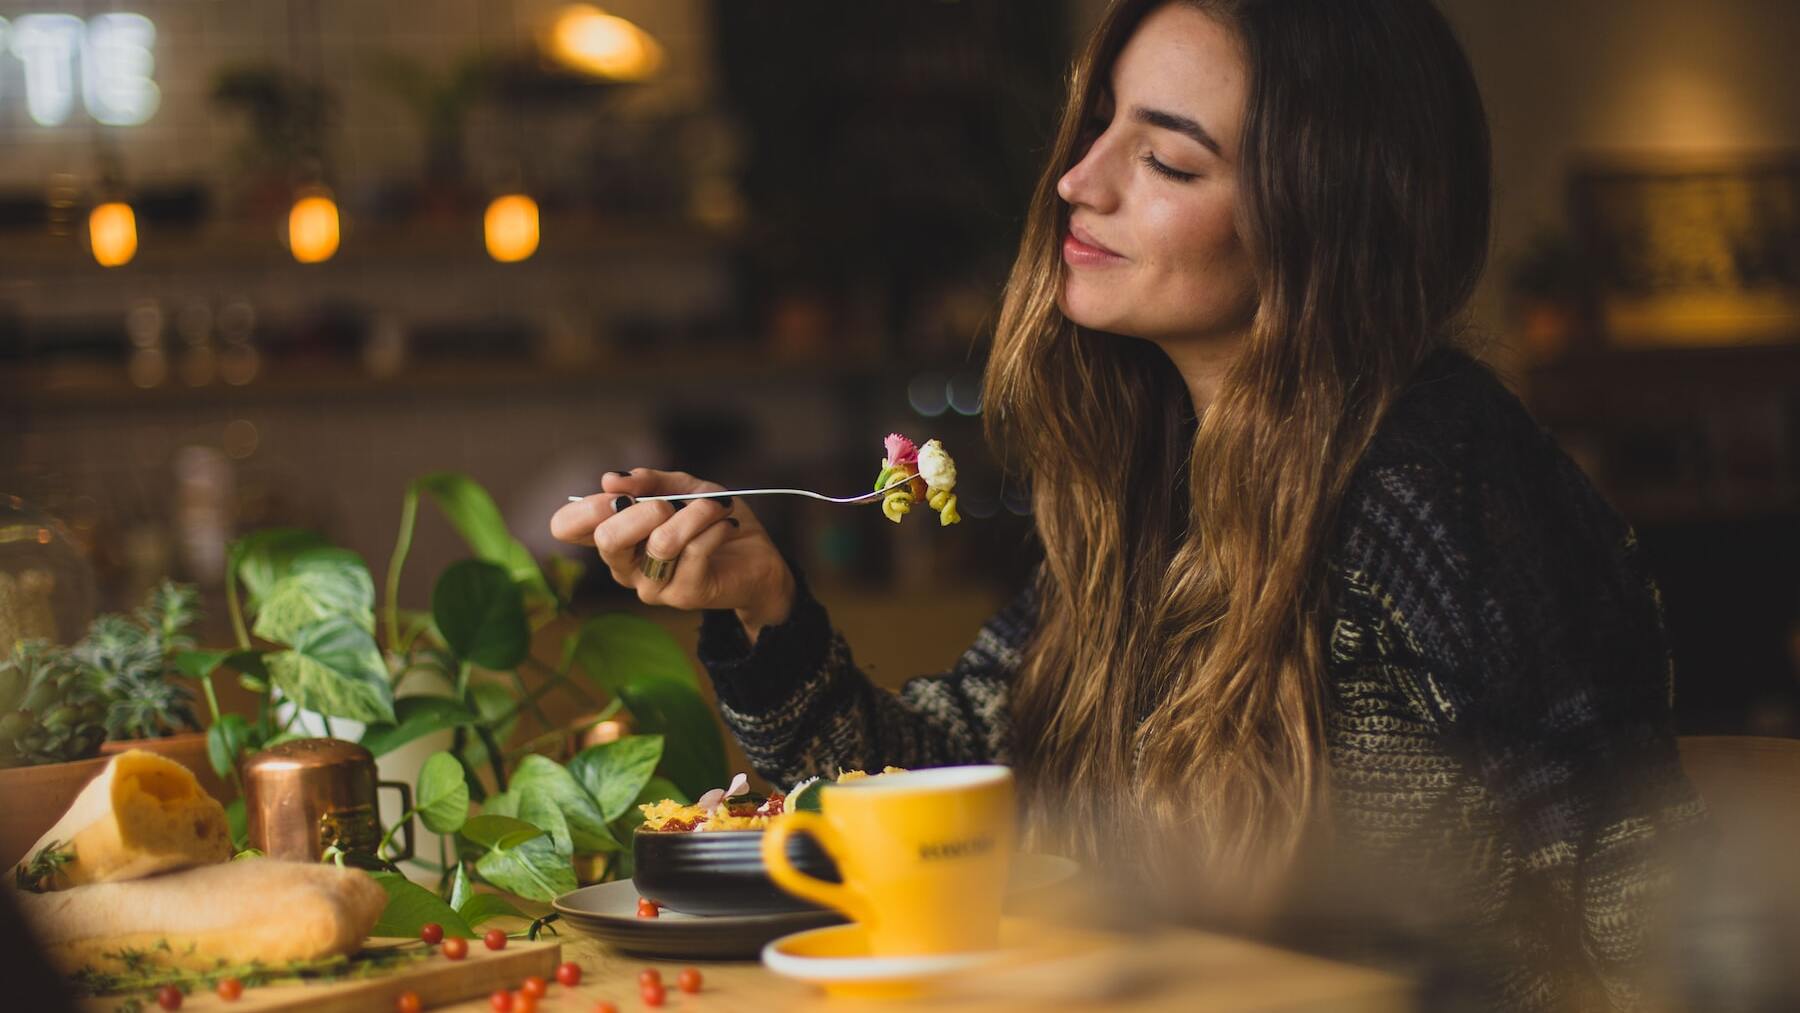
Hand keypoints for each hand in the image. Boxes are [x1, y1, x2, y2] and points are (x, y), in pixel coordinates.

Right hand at [549, 469, 795, 632]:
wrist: (758, 558)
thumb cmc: (712, 521)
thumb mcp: (682, 489)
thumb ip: (649, 481)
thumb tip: (611, 479)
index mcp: (614, 537)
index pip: (566, 527)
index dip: (586, 506)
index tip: (619, 493)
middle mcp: (624, 566)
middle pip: (607, 538)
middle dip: (643, 509)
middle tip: (670, 503)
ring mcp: (651, 586)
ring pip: (661, 542)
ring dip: (695, 513)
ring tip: (716, 506)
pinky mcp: (684, 595)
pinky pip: (695, 550)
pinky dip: (714, 527)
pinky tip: (726, 524)